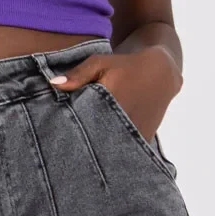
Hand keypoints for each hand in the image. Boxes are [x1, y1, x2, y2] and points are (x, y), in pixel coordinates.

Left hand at [51, 47, 181, 139]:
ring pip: (111, 150)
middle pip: (97, 141)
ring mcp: (136, 134)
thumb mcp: (100, 63)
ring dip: (99, 150)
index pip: (84, 125)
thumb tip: (53, 84)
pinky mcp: (144, 139)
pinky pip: (124, 152)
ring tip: (83, 151)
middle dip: (83, 144)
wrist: (161, 73)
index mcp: (112, 103)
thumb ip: (78, 74)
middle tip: (68, 150)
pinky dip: (113, 151)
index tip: (59, 136)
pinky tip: (102, 149)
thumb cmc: (125, 66)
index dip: (71, 132)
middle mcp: (125, 122)